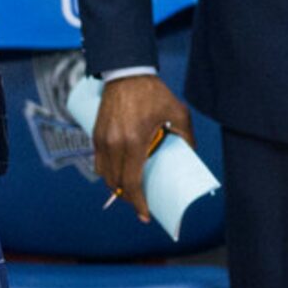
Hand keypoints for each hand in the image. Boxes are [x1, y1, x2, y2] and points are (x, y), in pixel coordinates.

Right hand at [91, 74, 193, 222]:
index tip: (145, 214)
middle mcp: (114, 144)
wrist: (126, 73)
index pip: (131, 182)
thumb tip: (191, 154)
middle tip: (141, 204)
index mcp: (134, 141)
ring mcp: (102, 139)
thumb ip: (186, 135)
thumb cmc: (153, 92)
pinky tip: (117, 174)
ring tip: (129, 190)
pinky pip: (98, 162)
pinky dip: (107, 173)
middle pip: (116, 183)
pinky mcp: (95, 134)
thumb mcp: (178, 112)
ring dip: (116, 187)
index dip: (138, 203)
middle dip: (128, 198)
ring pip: (104, 175)